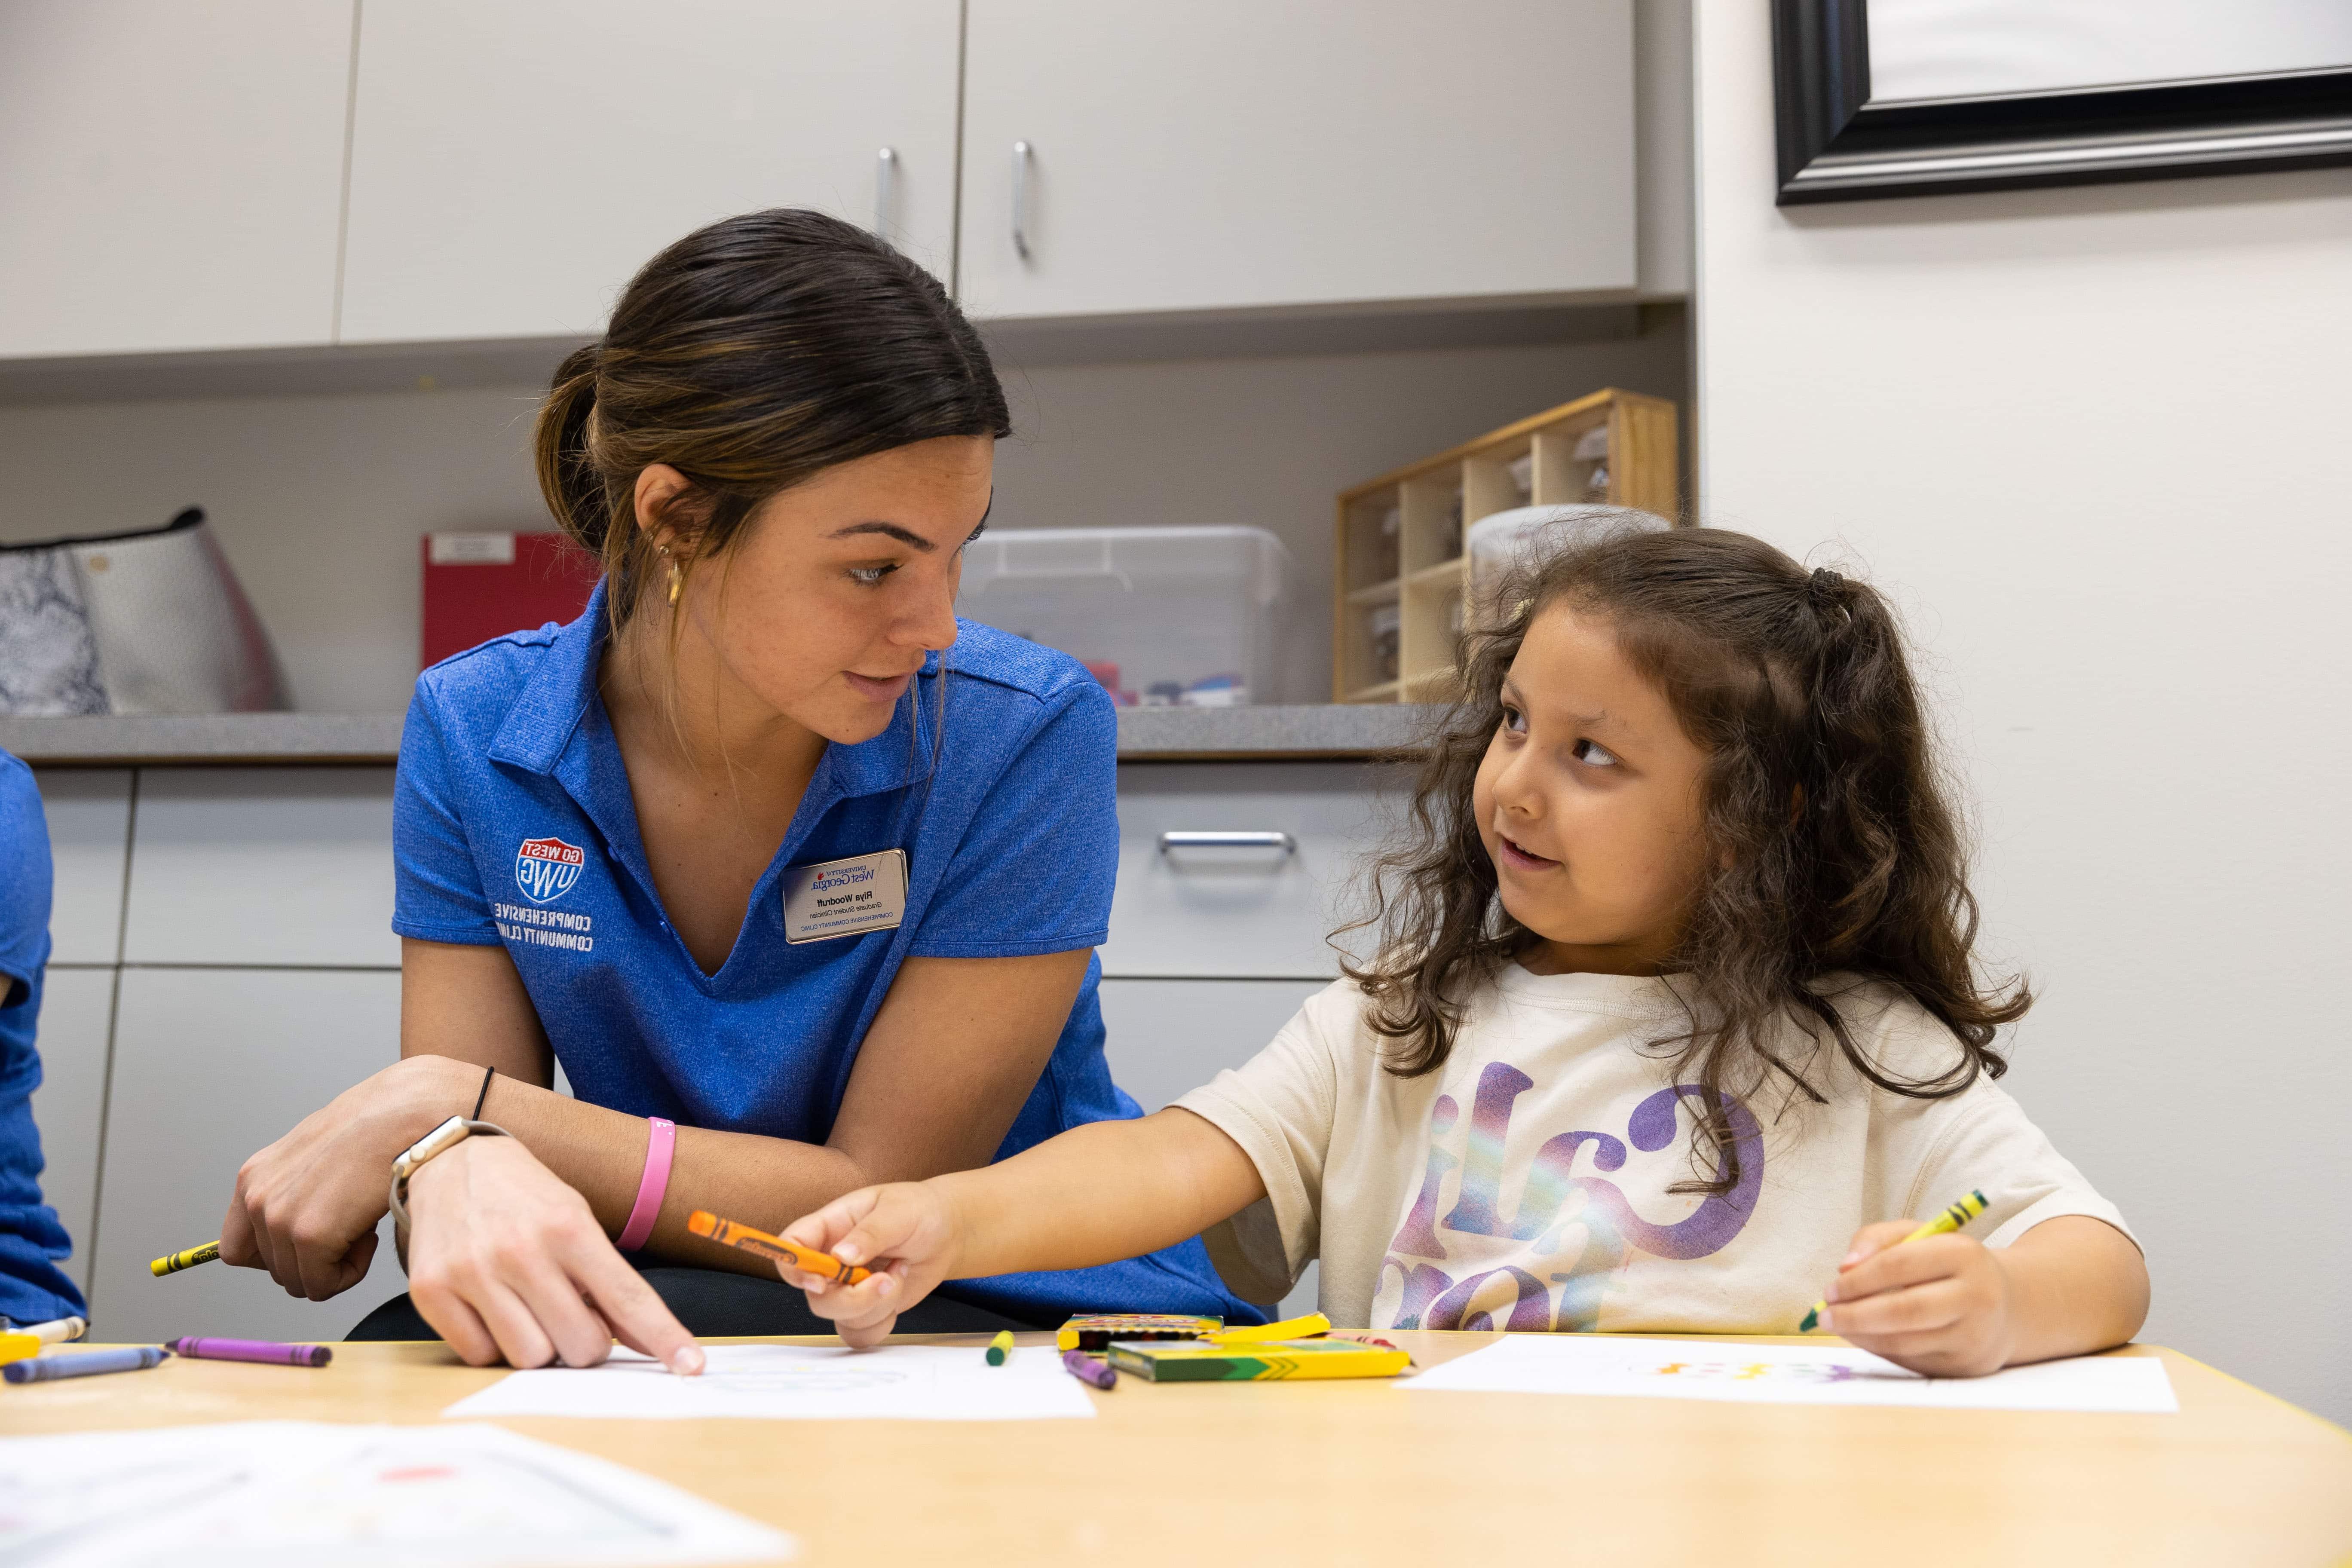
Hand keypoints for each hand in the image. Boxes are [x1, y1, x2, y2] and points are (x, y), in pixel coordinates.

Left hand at [220, 1055, 477, 1300]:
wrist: (408, 1114)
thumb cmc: (377, 1129)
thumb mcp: (314, 1157)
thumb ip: (292, 1192)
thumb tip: (295, 1235)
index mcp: (253, 1178)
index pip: (237, 1250)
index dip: (280, 1254)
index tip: (315, 1240)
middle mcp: (256, 1197)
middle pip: (274, 1269)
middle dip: (315, 1259)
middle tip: (351, 1224)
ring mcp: (279, 1218)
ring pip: (298, 1281)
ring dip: (335, 1264)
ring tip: (362, 1223)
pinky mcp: (310, 1235)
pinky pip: (322, 1286)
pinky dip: (350, 1272)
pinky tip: (370, 1233)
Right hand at [405, 1134, 703, 1372]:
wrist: (451, 1162)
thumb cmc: (526, 1197)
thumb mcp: (579, 1220)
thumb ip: (612, 1282)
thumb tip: (650, 1343)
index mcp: (569, 1227)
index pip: (628, 1298)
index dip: (663, 1337)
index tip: (691, 1367)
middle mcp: (520, 1250)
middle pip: (580, 1345)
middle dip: (587, 1343)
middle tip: (574, 1315)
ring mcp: (472, 1272)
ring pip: (530, 1358)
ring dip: (540, 1346)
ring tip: (531, 1309)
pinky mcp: (431, 1291)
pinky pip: (479, 1356)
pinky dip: (494, 1345)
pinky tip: (494, 1309)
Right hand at [779, 1182, 961, 1347]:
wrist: (946, 1232)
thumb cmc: (918, 1210)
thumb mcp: (898, 1211)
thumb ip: (870, 1233)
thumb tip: (841, 1257)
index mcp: (829, 1227)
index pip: (792, 1247)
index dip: (794, 1269)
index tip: (819, 1281)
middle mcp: (831, 1261)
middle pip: (815, 1295)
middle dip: (852, 1298)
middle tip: (885, 1280)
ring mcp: (847, 1288)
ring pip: (839, 1317)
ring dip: (876, 1304)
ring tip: (900, 1271)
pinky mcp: (866, 1308)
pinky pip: (859, 1332)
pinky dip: (882, 1321)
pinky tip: (898, 1290)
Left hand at [1818, 1222, 2016, 1375]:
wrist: (2007, 1306)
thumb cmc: (1949, 1266)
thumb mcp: (1919, 1237)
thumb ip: (1876, 1240)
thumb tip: (1844, 1268)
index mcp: (1964, 1254)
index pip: (1900, 1264)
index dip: (1859, 1279)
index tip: (1830, 1289)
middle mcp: (1976, 1296)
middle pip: (1905, 1310)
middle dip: (1855, 1315)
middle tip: (1825, 1315)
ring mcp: (1974, 1335)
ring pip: (1906, 1341)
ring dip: (1862, 1336)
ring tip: (1839, 1326)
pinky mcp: (1967, 1365)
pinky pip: (1912, 1360)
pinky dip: (1881, 1350)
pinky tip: (1866, 1338)